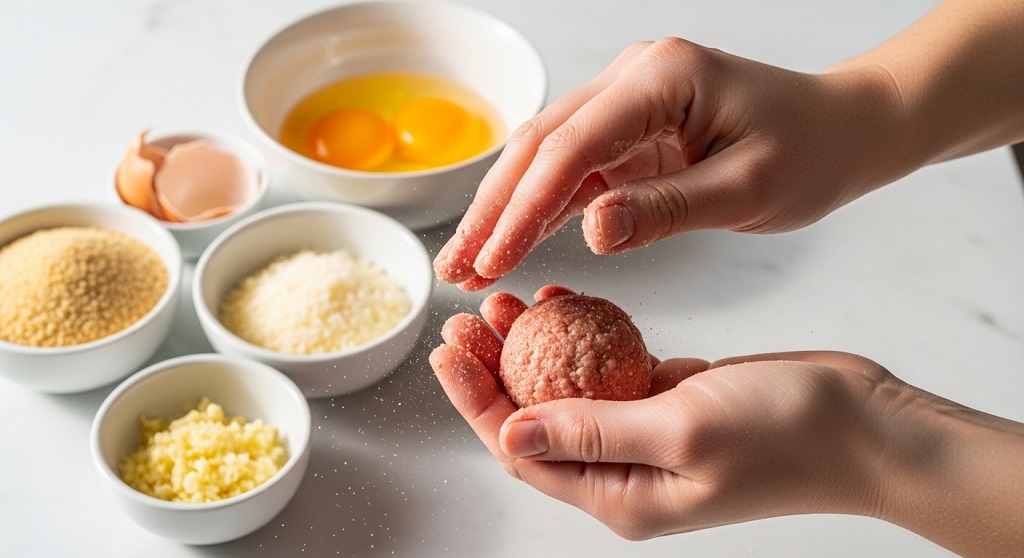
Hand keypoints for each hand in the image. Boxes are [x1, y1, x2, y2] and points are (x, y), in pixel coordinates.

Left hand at [430, 287, 891, 536]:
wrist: (866, 425)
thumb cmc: (790, 435)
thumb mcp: (684, 430)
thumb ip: (594, 432)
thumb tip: (512, 432)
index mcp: (620, 495)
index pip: (521, 449)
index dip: (474, 401)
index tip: (445, 350)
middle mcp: (626, 472)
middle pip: (535, 418)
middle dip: (494, 370)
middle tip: (465, 318)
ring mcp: (648, 435)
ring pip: (567, 389)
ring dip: (533, 348)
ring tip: (504, 302)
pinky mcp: (671, 399)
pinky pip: (610, 368)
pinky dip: (583, 336)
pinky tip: (563, 301)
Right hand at [433, 38, 906, 289]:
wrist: (846, 128)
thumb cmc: (813, 150)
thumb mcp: (749, 189)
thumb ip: (667, 210)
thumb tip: (588, 232)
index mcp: (663, 78)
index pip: (572, 146)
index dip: (524, 208)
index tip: (493, 259)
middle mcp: (634, 77)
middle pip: (541, 144)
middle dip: (494, 208)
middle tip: (455, 265)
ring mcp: (628, 100)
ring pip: (545, 156)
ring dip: (506, 210)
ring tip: (467, 262)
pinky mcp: (631, 128)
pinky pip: (574, 169)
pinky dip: (540, 209)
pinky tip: (511, 243)